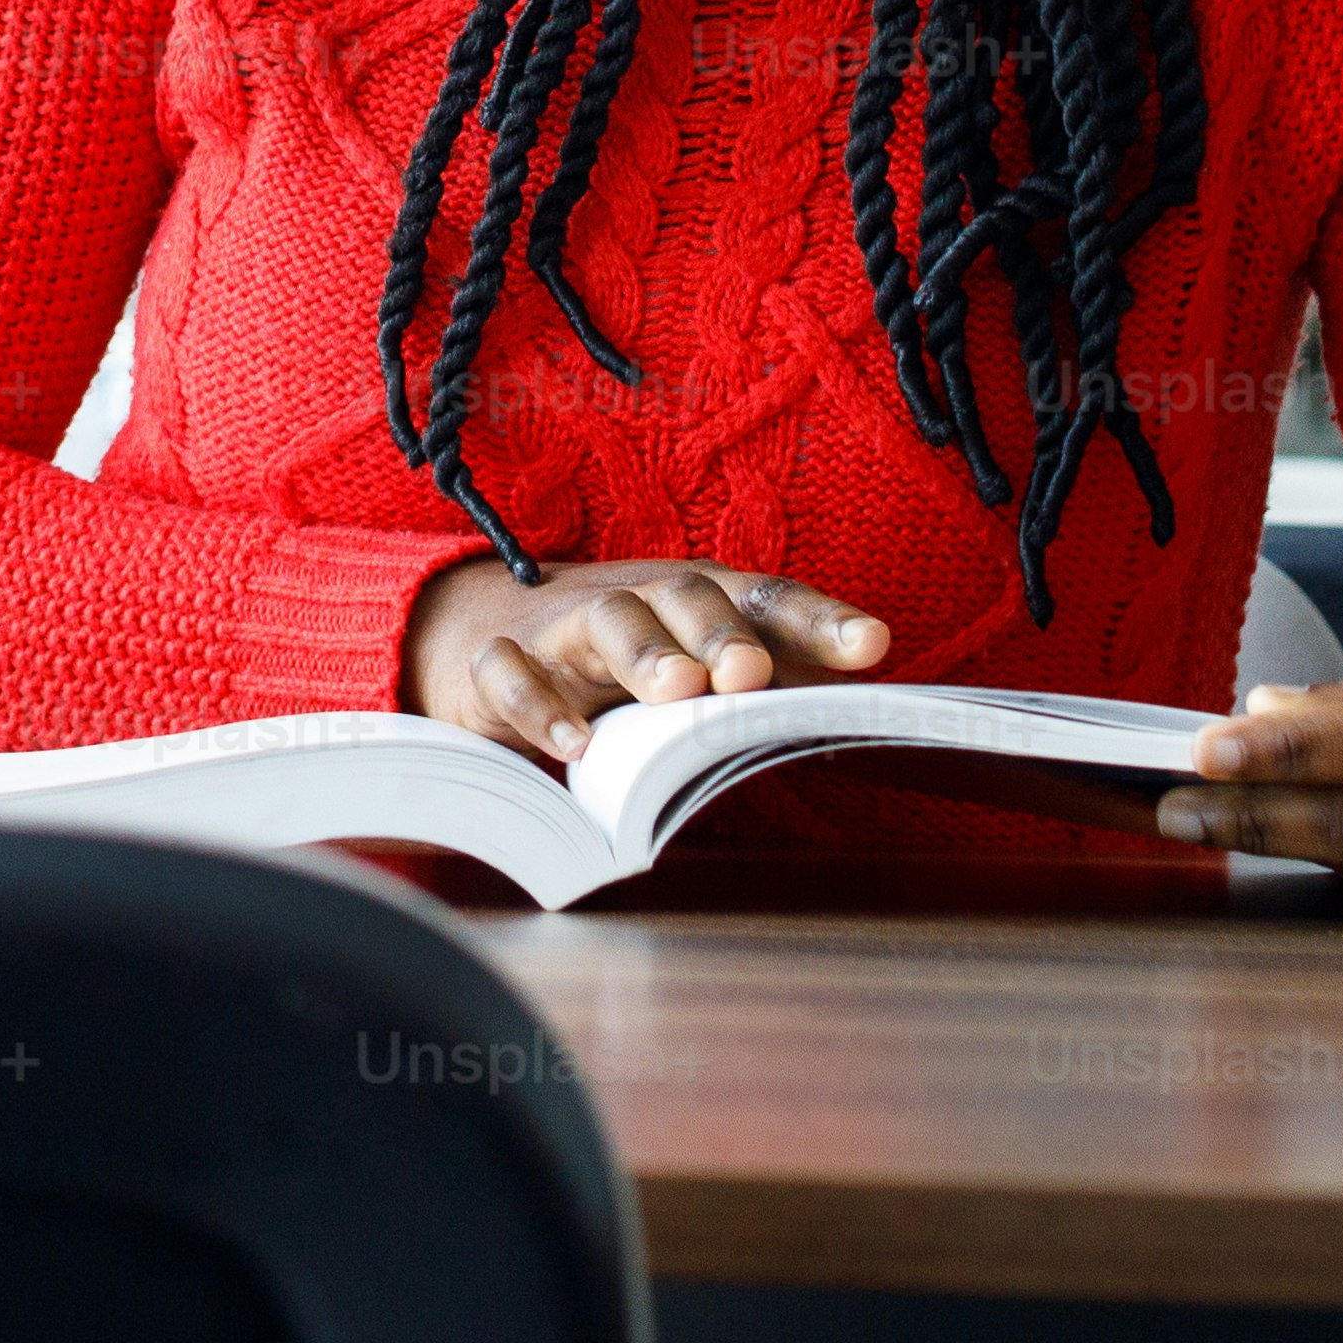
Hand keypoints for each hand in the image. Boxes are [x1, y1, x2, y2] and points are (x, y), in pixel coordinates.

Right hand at [403, 555, 889, 761]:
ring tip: (678, 692)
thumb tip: (854, 724)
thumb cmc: (607, 660)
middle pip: (684, 596)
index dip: (818, 620)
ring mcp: (563, 628)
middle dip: (721, 632)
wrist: (471, 629)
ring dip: (646, 652)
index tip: (872, 645)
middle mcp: (635, 602)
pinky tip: (574, 745)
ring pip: (608, 620)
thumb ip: (762, 692)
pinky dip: (540, 704)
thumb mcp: (684, 668)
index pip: (765, 600)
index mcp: (692, 604)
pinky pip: (514, 673)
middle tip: (752, 672)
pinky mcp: (496, 663)